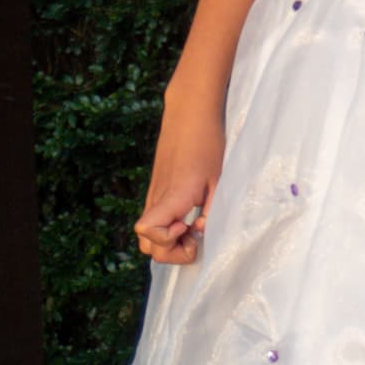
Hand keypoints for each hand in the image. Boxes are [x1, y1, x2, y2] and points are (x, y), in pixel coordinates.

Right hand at [135, 88, 223, 265]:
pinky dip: (166, 229)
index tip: (189, 226)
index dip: (169, 240)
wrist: (189, 114)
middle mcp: (156, 199)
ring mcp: (153, 195)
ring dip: (167, 242)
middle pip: (146, 244)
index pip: (148, 232)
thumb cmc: (207, 143)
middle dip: (170, 251)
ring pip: (146, 236)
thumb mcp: (218, 179)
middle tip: (194, 235)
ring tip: (191, 228)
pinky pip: (153, 221)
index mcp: (172, 197)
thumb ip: (212, 211)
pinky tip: (187, 216)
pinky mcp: (156, 191)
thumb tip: (201, 232)